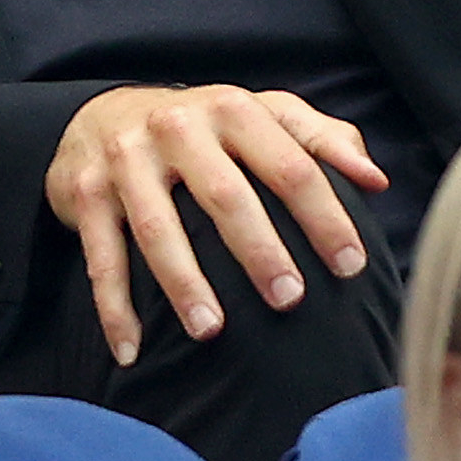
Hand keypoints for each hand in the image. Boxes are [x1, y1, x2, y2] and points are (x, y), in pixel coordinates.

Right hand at [45, 85, 388, 367]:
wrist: (98, 116)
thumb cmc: (202, 129)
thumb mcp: (260, 115)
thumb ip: (320, 138)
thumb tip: (375, 179)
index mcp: (231, 109)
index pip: (289, 164)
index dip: (324, 215)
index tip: (350, 265)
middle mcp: (176, 128)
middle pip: (224, 194)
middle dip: (258, 250)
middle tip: (289, 299)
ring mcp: (126, 160)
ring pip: (156, 227)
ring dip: (183, 283)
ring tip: (211, 330)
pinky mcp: (85, 192)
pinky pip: (101, 256)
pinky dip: (114, 307)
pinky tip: (131, 350)